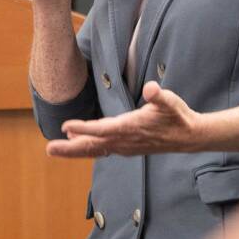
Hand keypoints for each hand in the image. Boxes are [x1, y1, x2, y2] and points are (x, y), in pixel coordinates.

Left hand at [46, 82, 202, 157]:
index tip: (66, 127)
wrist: (188, 137)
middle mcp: (125, 140)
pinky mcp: (126, 146)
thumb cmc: (178, 116)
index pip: (103, 129)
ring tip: (54, 148)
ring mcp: (125, 146)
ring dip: (74, 150)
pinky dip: (87, 147)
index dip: (84, 128)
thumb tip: (152, 89)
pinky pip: (101, 149)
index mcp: (132, 127)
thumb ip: (159, 96)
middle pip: (93, 146)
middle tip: (49, 148)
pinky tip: (77, 142)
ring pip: (95, 149)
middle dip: (70, 149)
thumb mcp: (171, 102)